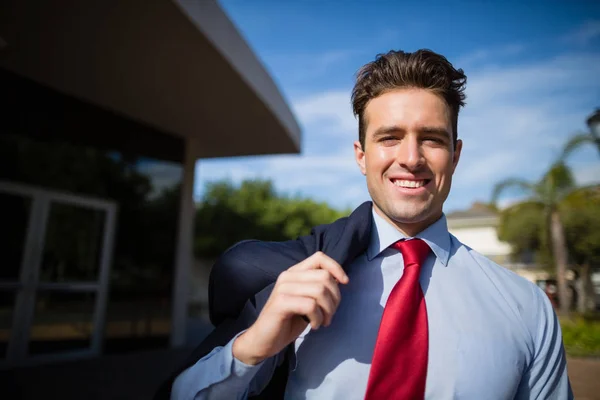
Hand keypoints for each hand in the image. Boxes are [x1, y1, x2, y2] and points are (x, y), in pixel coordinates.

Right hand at [232, 251, 348, 364]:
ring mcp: (283, 288)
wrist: (263, 340)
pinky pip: (310, 305)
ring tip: (323, 321)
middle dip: (335, 298)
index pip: (320, 257)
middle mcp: (288, 276)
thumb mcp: (307, 300)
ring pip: (320, 291)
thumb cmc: (288, 321)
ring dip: (328, 310)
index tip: (345, 283)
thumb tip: (341, 280)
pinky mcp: (281, 303)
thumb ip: (319, 288)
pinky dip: (318, 318)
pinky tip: (314, 325)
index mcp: (295, 272)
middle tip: (330, 314)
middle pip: (325, 277)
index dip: (336, 268)